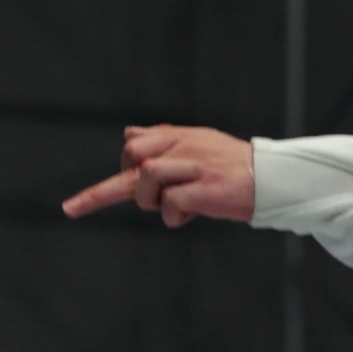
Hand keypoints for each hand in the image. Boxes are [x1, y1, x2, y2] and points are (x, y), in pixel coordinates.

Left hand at [64, 124, 254, 227]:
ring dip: (153, 201)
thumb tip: (130, 134)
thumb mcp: (199, 144)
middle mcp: (182, 146)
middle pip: (132, 156)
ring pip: (146, 178)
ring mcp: (194, 166)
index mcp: (177, 136)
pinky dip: (173, 217)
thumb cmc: (234, 168)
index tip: (78, 207)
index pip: (133, 144)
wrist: (275, 179)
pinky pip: (170, 204)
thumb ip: (164, 140)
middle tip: (154, 201)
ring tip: (178, 209)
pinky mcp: (205, 189)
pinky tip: (191, 217)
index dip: (119, 172)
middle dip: (132, 184)